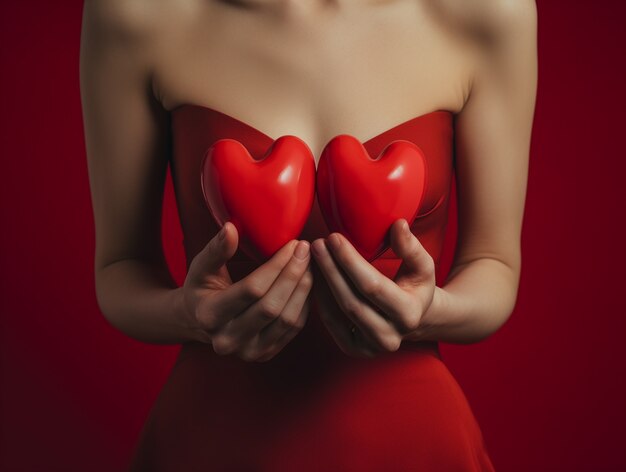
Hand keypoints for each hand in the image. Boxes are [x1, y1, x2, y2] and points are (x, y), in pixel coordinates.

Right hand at [182, 221, 312, 361]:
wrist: (200, 321)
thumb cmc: (202, 287)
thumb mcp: (201, 267)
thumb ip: (216, 249)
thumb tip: (231, 228)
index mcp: (209, 316)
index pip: (252, 289)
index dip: (276, 265)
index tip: (293, 244)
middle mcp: (228, 340)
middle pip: (272, 307)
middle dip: (293, 274)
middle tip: (306, 250)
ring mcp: (249, 352)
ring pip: (287, 320)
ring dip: (303, 289)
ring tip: (310, 263)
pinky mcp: (266, 354)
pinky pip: (294, 329)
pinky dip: (304, 303)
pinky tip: (307, 282)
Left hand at [310, 219, 434, 357]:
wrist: (412, 318)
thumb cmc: (414, 286)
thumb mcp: (422, 266)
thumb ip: (411, 247)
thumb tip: (398, 225)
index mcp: (409, 314)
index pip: (372, 286)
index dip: (350, 261)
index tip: (333, 237)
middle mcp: (390, 337)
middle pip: (350, 301)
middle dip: (330, 269)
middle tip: (317, 244)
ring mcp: (370, 348)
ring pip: (336, 313)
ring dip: (321, 282)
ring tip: (312, 256)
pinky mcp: (353, 349)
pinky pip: (329, 323)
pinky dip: (319, 298)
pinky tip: (314, 275)